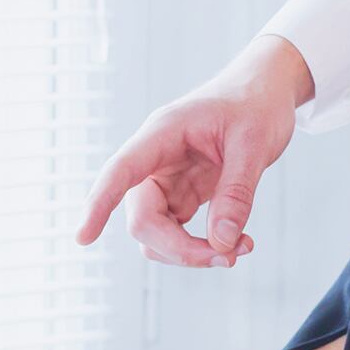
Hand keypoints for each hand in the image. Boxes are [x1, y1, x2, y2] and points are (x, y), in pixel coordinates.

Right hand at [75, 35, 307, 265]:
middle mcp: (156, 161)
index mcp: (163, 134)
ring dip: (191, 253)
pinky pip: (179, 233)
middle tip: (229, 257)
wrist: (268, 92)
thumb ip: (237, 194)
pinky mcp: (183, 196)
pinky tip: (238, 242)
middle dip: (179, 248)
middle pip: (144, 219)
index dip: (99, 204)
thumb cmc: (256, 105)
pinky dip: (204, 247)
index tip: (81, 237)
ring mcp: (167, 181)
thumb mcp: (254, 145)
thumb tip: (222, 243)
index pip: (121, 171)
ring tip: (241, 248)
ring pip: (158, 234)